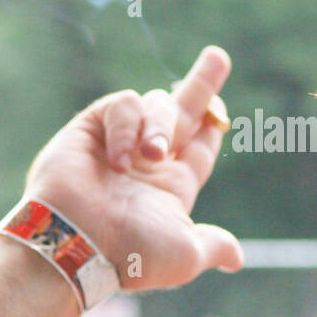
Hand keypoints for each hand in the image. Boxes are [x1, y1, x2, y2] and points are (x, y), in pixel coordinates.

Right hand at [21, 45, 243, 292]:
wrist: (78, 245)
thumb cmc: (132, 255)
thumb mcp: (185, 254)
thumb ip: (213, 245)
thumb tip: (238, 260)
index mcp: (173, 186)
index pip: (200, 145)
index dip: (213, 127)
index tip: (221, 115)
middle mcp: (148, 161)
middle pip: (184, 111)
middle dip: (202, 83)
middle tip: (219, 56)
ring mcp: (121, 142)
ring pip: (158, 105)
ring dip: (161, 127)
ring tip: (151, 157)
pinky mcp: (92, 128)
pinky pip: (123, 105)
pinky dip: (127, 127)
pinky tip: (120, 160)